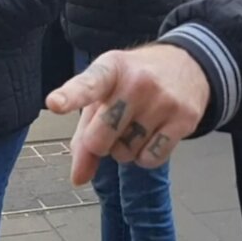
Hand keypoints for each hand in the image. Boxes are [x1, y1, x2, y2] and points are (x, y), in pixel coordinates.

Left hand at [47, 45, 210, 185]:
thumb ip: (84, 134)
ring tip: (138, 123)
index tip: (54, 103)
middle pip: (100, 139)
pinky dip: (146, 156)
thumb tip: (79, 177)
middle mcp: (138, 81)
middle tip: (114, 125)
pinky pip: (150, 159)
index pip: (88, 85)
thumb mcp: (105, 94)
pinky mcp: (184, 119)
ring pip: (126, 154)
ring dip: (126, 148)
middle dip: (101, 142)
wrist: (187, 63)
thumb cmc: (136, 80)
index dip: (69, 97)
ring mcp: (164, 99)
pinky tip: (153, 133)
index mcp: (111, 68)